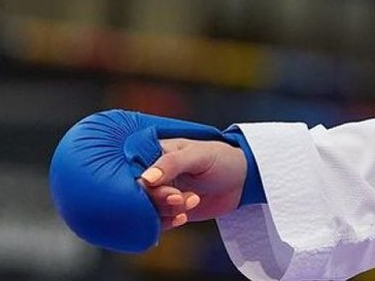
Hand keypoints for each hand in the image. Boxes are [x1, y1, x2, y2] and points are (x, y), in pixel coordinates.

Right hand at [49, 110, 244, 251]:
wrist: (242, 180)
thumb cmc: (221, 158)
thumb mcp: (199, 155)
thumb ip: (172, 163)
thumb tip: (145, 178)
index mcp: (154, 153)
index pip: (133, 170)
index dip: (141, 182)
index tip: (157, 188)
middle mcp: (153, 173)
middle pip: (138, 192)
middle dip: (158, 198)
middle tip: (179, 197)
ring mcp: (159, 193)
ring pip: (147, 209)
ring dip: (167, 210)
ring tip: (191, 201)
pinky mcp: (168, 210)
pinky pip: (157, 222)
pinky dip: (168, 222)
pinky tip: (184, 216)